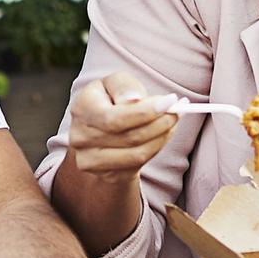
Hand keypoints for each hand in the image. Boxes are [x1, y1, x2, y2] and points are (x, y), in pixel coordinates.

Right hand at [62, 73, 178, 181]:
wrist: (99, 128)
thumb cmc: (110, 99)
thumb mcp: (115, 83)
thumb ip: (124, 86)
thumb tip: (134, 100)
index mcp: (81, 108)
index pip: (114, 118)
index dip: (144, 112)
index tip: (170, 101)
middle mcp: (80, 136)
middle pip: (129, 137)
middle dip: (159, 124)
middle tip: (178, 111)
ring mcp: (90, 159)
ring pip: (137, 154)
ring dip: (162, 137)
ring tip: (172, 121)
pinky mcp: (104, 174)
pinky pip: (138, 165)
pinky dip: (156, 148)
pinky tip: (163, 134)